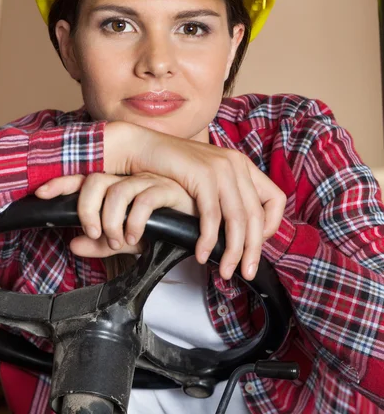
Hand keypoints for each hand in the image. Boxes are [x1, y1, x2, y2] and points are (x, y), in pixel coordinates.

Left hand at [36, 172, 197, 259]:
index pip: (84, 181)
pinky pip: (143, 200)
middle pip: (95, 182)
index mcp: (117, 188)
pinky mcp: (167, 188)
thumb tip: (73, 245)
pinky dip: (135, 222)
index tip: (40, 193)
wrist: (200, 226)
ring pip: (116, 191)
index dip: (61, 184)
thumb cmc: (166, 229)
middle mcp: (129, 179)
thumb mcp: (128, 241)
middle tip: (96, 233)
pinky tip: (136, 237)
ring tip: (118, 240)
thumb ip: (102, 243)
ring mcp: (147, 180)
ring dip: (112, 221)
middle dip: (87, 210)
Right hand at [102, 122, 286, 279]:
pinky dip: (208, 240)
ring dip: (233, 251)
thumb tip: (240, 230)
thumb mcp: (208, 179)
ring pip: (237, 219)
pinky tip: (200, 254)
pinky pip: (211, 216)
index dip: (271, 226)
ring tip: (224, 271)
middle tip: (246, 273)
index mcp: (242, 165)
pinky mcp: (202, 175)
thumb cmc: (173, 168)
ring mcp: (221, 168)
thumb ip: (226, 196)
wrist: (144, 148)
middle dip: (253, 250)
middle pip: (256, 216)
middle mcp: (236, 164)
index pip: (276, 199)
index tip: (255, 244)